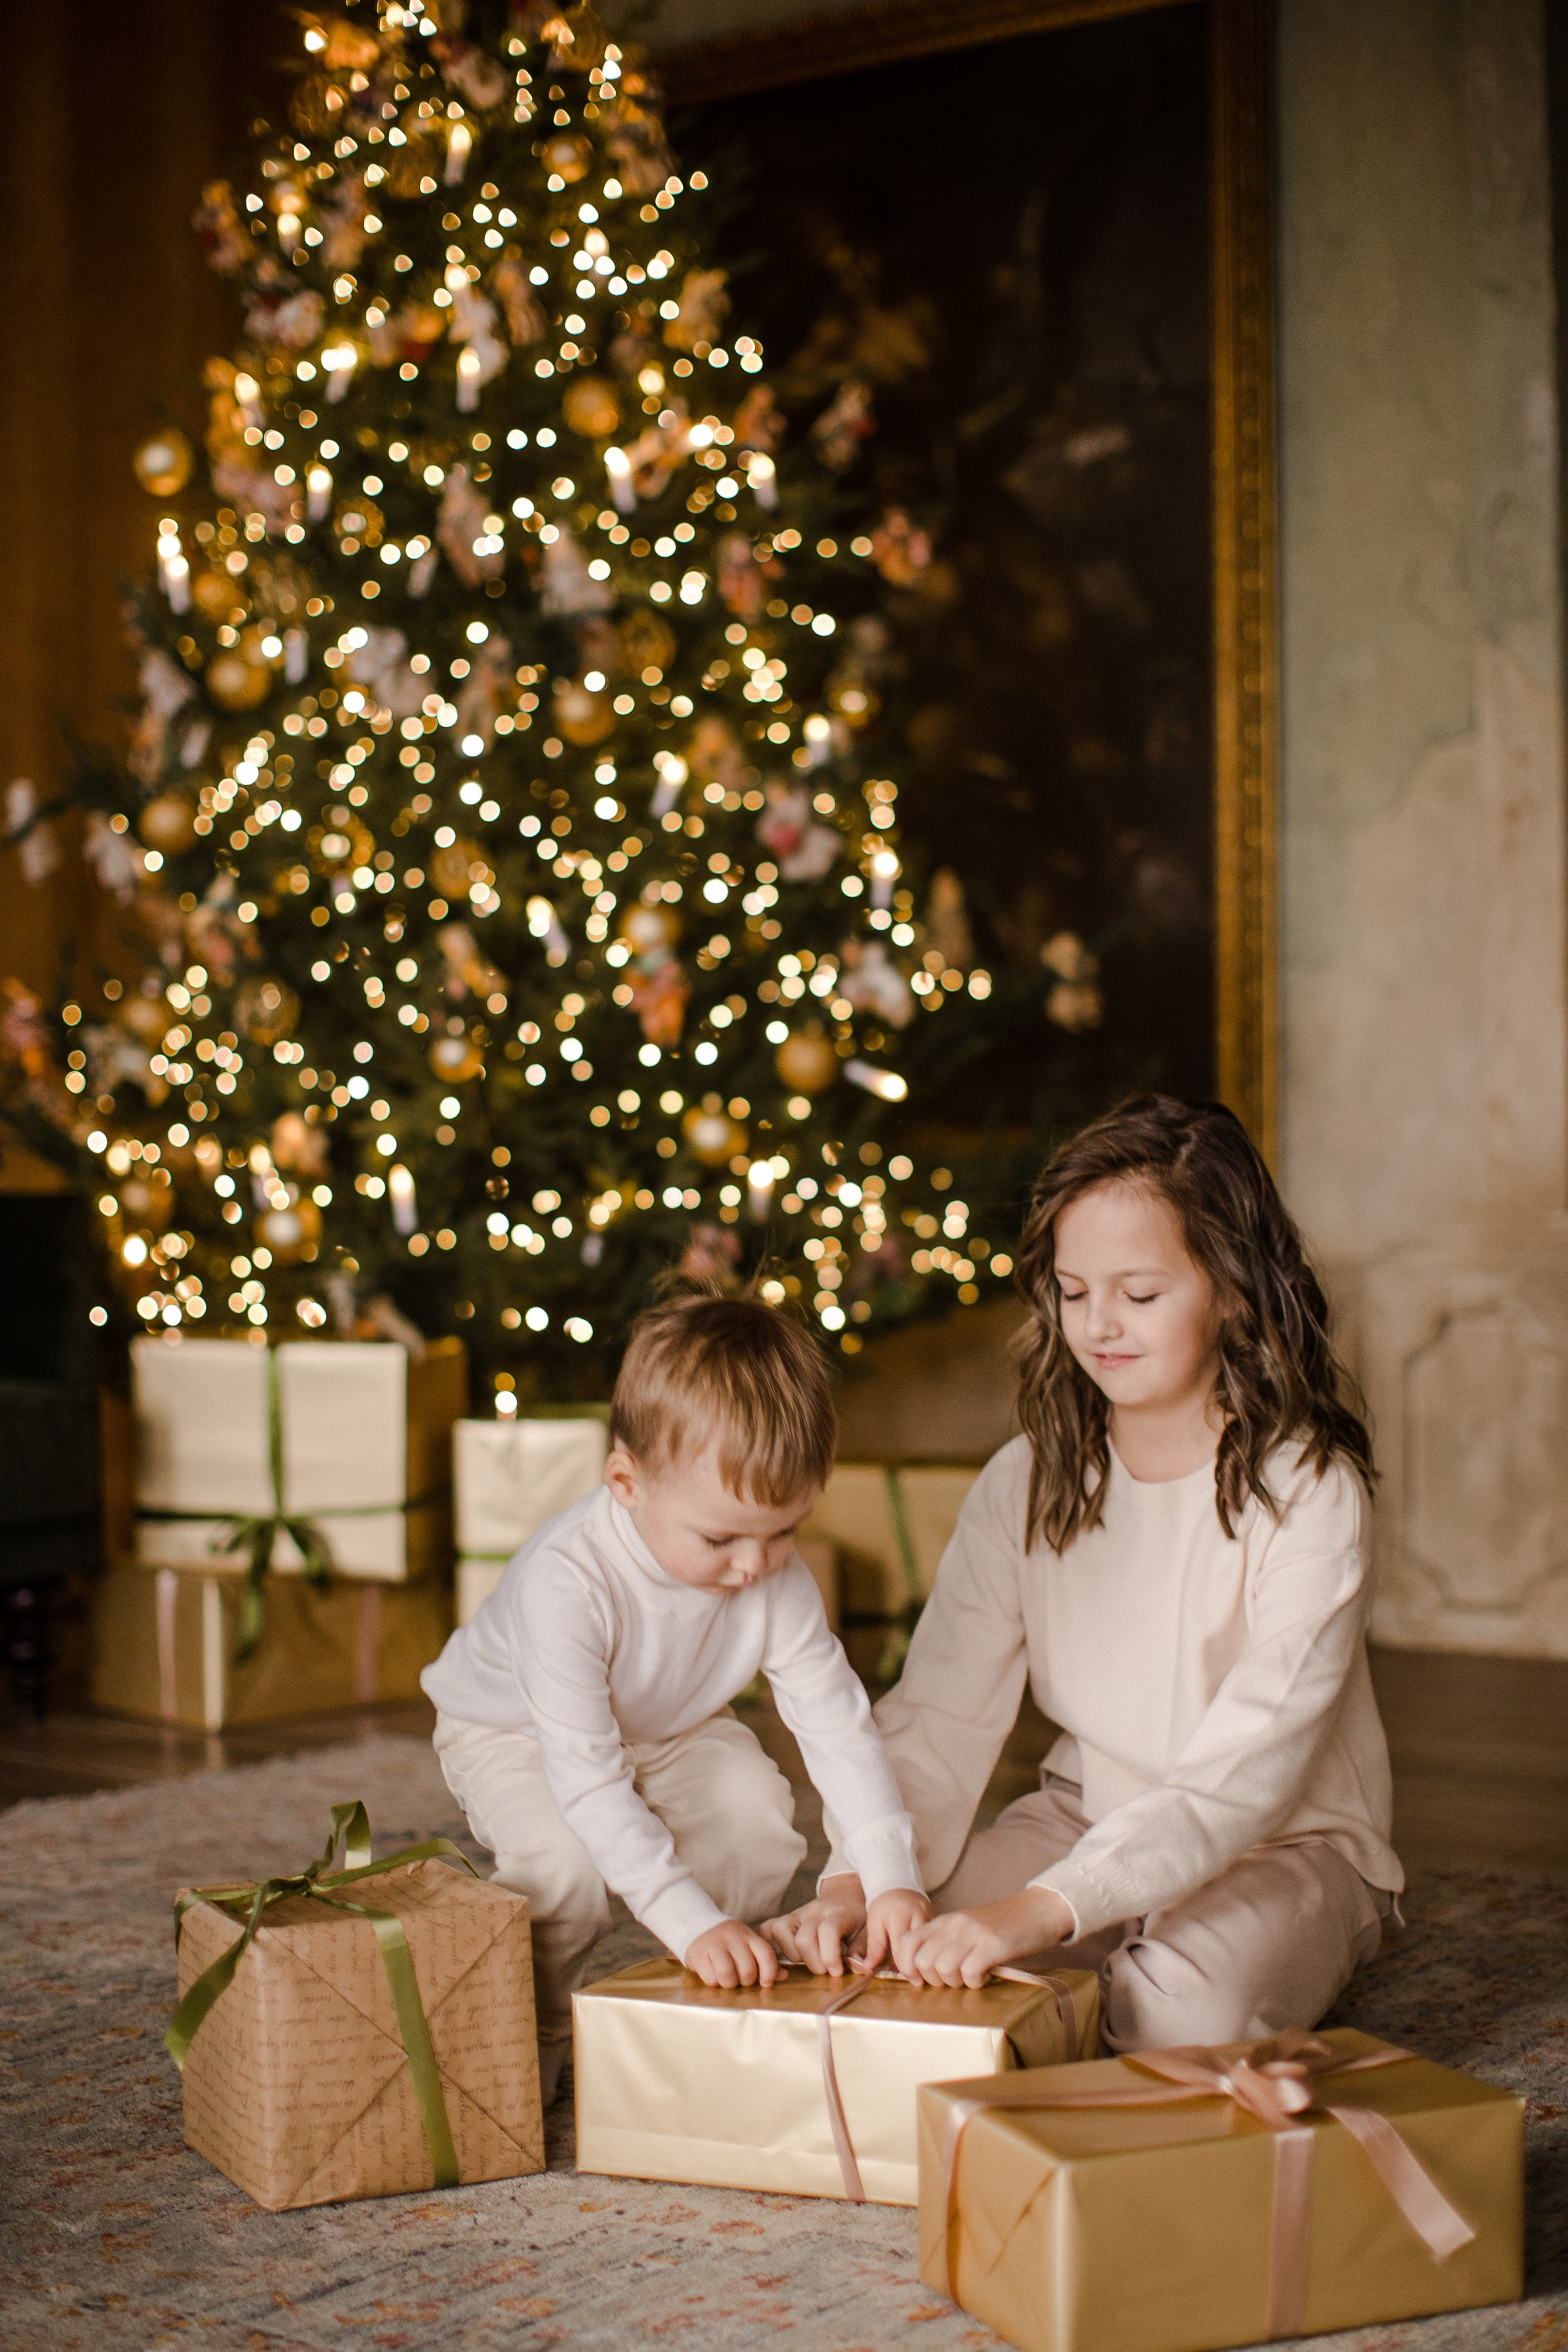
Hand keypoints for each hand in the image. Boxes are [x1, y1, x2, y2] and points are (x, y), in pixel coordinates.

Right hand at [684, 1918, 782, 1988]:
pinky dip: (713, 1982)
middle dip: (745, 1982)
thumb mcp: (748, 1946)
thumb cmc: (729, 1943)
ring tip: (726, 1979)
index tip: (765, 1983)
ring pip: (728, 1976)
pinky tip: (712, 1974)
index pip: (766, 1955)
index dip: (769, 1973)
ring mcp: (715, 1944)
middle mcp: (733, 1938)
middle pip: (747, 1971)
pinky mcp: (698, 1953)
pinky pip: (711, 1978)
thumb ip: (765, 1962)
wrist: (698, 1925)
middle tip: (739, 1978)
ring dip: (728, 1984)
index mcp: (749, 1936)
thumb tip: (784, 1976)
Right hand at [763, 1872, 864, 1975]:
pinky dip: (771, 1942)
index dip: (830, 1956)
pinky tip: (785, 1953)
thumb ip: (864, 1947)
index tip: (836, 1972)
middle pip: (804, 1938)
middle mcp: (814, 1912)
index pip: (828, 1931)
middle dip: (813, 1962)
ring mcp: (798, 1913)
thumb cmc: (857, 1916)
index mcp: (838, 1913)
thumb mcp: (868, 1928)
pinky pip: (769, 1927)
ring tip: (807, 1960)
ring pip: (781, 1931)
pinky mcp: (786, 1918)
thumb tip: (859, 1966)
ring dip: (792, 1954)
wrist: (844, 1895)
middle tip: (825, 1970)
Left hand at [857, 1887, 932, 1972]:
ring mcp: (931, 1915)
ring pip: (933, 1942)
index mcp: (900, 1914)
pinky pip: (937, 1937)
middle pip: (922, 1945)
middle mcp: (918, 1914)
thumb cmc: (884, 1905)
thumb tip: (869, 1967)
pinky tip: (929, 1959)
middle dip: (919, 1964)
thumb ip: (874, 1945)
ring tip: (924, 1972)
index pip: (903, 1946)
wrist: (898, 1884)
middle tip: (916, 1980)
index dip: (904, 1965)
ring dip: (927, 1958)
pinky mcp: (938, 1918)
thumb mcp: (874, 1922)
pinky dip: (933, 1949)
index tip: (905, 1978)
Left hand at [892, 1887, 1074, 1988]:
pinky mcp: (992, 1944)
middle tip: (955, 1978)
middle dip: (936, 1980)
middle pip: (922, 1962)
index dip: (907, 1967)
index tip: (922, 1980)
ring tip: (973, 1975)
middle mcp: (953, 1924)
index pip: (905, 1942)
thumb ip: (944, 1944)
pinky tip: (987, 1973)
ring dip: (957, 1982)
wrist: (1038, 1910)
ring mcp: (972, 1933)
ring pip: (943, 1969)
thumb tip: (921, 1974)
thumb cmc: (1002, 1925)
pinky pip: (970, 1973)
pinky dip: (977, 1981)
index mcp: (944, 1921)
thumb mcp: (966, 1929)